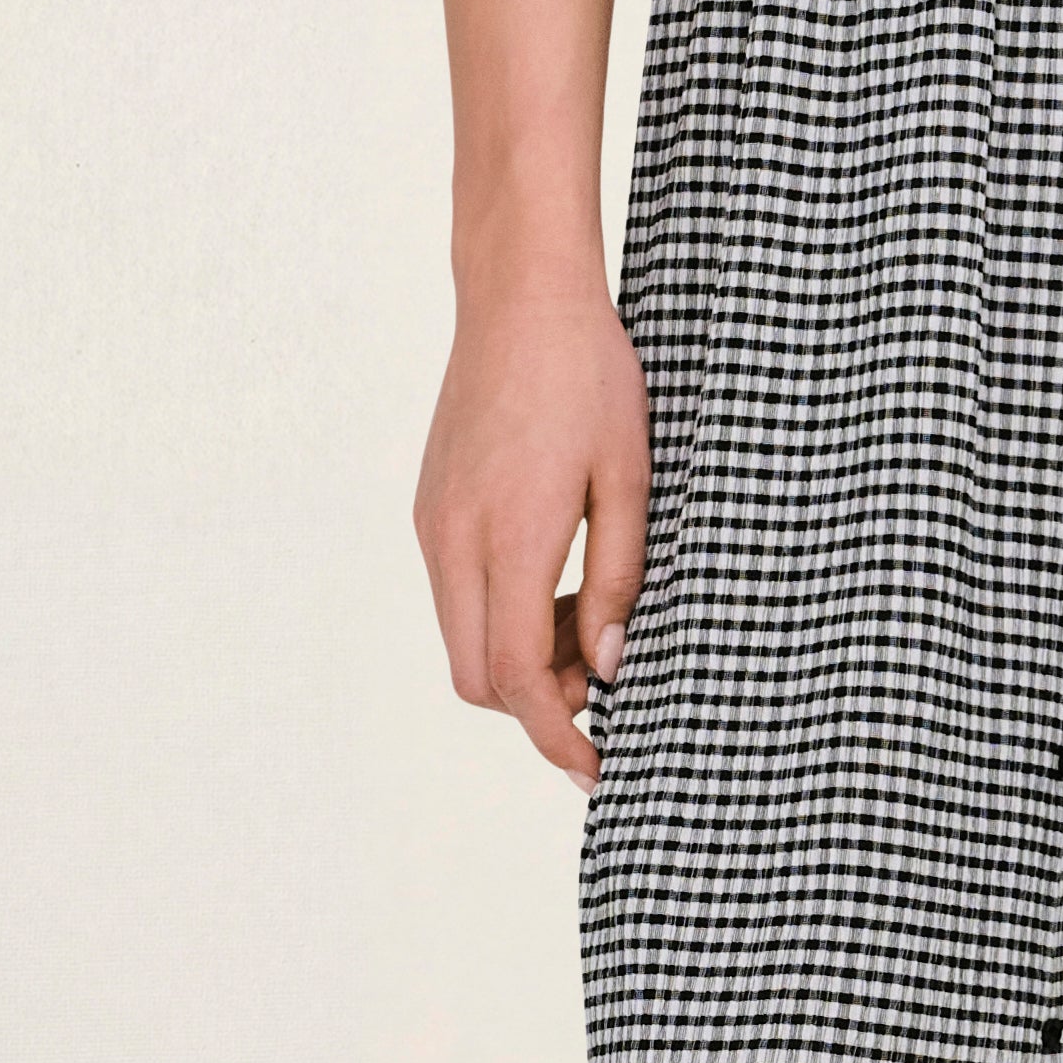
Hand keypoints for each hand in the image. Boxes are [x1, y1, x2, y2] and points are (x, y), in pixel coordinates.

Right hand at [416, 274, 651, 790]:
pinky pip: (457, 595)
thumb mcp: (631, 478)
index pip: (515, 678)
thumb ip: (619, 581)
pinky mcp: (430, 507)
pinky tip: (556, 577)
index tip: (599, 767)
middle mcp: (453, 539)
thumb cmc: (591, 376)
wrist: (520, 295)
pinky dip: (503, 614)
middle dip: (536, 704)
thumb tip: (608, 670)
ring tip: (589, 614)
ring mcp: (433, 523)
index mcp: (509, 535)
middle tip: (603, 682)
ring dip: (522, 657)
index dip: (556, 735)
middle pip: (476, 678)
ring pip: (463, 639)